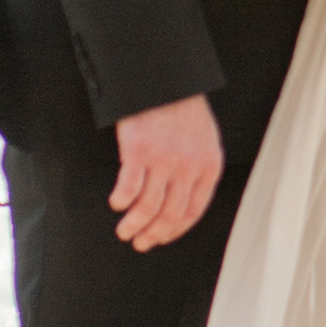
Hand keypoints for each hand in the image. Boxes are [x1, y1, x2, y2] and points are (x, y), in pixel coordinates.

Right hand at [109, 93, 224, 251]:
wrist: (167, 82)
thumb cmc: (184, 112)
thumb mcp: (205, 142)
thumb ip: (198, 170)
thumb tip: (183, 200)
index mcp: (209, 168)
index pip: (194, 211)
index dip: (176, 231)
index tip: (161, 239)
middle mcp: (189, 168)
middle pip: (170, 214)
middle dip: (153, 235)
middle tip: (139, 243)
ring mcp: (164, 161)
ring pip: (148, 207)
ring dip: (134, 225)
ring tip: (124, 232)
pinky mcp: (139, 152)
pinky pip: (129, 187)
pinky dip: (121, 201)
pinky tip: (116, 204)